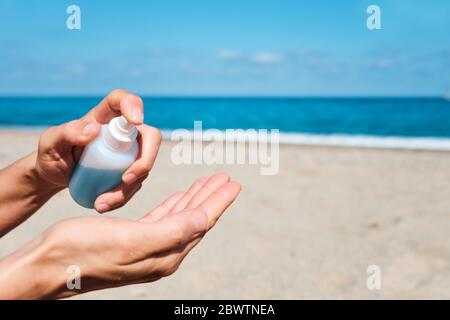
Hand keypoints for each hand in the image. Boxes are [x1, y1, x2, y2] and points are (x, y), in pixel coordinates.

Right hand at [0, 173, 239, 298]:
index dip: (218, 201)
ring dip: (194, 196)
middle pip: (195, 218)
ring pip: (180, 216)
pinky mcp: (133, 239)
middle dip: (211, 196)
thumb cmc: (85, 250)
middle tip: (225, 177)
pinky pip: (162, 218)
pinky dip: (174, 204)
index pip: (201, 222)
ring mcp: (147, 247)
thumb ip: (172, 231)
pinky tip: (180, 196)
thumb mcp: (132, 240)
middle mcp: (161, 253)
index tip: (233, 183)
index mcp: (165, 254)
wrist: (50, 264)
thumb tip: (203, 220)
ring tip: (208, 181)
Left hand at [35, 89, 161, 212]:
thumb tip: (94, 130)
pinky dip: (123, 197)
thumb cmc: (51, 153)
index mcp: (103, 117)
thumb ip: (67, 132)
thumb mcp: (51, 142)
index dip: (134, 105)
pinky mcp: (129, 170)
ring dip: (128, 188)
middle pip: (149, 137)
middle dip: (145, 161)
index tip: (136, 120)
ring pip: (144, 166)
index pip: (122, 101)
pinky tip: (103, 204)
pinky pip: (136, 184)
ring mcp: (129, 152)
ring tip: (100, 203)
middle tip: (126, 180)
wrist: (54, 176)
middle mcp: (121, 132)